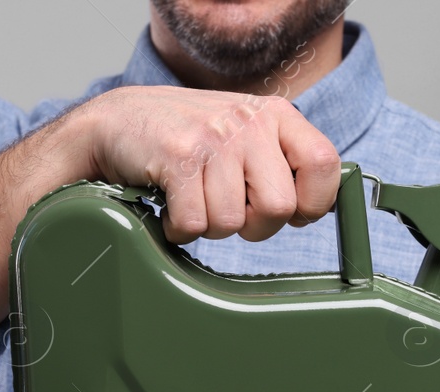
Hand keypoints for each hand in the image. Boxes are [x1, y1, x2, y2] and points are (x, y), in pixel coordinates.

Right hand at [79, 84, 341, 244]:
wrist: (115, 124)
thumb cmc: (184, 141)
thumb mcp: (242, 137)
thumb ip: (280, 163)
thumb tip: (315, 208)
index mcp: (274, 115)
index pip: (325, 164)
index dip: (312, 203)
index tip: (290, 213)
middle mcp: (248, 121)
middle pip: (280, 208)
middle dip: (254, 227)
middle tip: (229, 211)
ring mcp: (213, 138)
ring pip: (233, 223)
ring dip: (209, 227)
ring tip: (192, 200)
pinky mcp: (178, 158)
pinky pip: (195, 225)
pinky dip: (179, 229)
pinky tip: (170, 206)